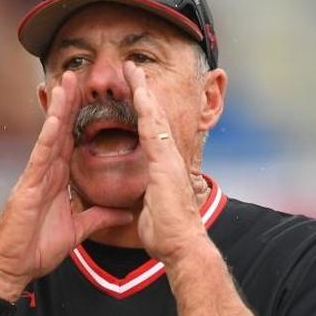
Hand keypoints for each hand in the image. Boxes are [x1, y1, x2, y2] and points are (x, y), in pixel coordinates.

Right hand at [0, 71, 132, 299]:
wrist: (12, 268)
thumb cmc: (36, 249)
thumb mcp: (78, 231)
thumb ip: (99, 218)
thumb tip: (125, 214)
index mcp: (58, 180)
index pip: (72, 142)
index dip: (82, 118)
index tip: (93, 96)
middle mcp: (46, 172)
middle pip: (61, 130)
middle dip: (70, 102)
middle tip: (79, 74)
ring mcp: (35, 176)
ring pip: (50, 135)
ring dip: (58, 108)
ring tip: (66, 81)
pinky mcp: (28, 187)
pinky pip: (40, 157)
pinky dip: (48, 136)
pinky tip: (56, 117)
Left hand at [124, 62, 210, 264]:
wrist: (182, 247)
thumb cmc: (168, 234)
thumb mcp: (153, 208)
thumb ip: (151, 196)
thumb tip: (149, 196)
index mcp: (162, 167)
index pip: (150, 132)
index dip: (142, 110)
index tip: (133, 91)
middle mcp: (168, 158)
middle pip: (154, 117)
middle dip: (143, 91)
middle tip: (132, 67)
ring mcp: (169, 159)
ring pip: (155, 117)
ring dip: (144, 91)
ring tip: (133, 69)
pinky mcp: (165, 164)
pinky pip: (154, 131)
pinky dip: (147, 110)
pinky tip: (140, 92)